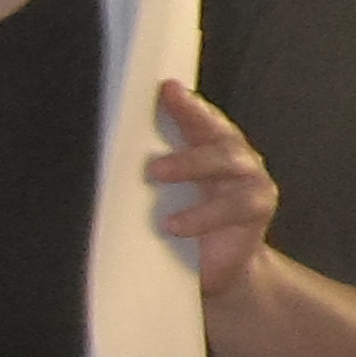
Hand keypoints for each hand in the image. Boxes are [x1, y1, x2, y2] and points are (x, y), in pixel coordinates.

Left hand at [150, 81, 280, 297]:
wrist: (217, 268)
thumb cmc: (183, 225)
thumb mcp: (159, 196)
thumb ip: (143, 173)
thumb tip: (99, 159)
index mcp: (207, 144)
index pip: (195, 115)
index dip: (184, 101)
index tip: (165, 88)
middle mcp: (231, 154)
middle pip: (213, 130)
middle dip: (189, 121)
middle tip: (150, 132)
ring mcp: (249, 178)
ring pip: (227, 161)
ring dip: (190, 165)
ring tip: (156, 173)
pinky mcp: (256, 207)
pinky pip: (235, 206)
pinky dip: (204, 215)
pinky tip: (176, 225)